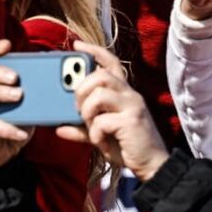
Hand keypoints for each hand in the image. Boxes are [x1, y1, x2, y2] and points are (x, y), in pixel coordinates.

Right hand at [0, 39, 33, 171]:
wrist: (3, 150)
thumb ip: (39, 88)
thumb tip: (63, 75)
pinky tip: (21, 132)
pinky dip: (6, 128)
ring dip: (0, 93)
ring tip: (18, 96)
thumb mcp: (31, 102)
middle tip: (15, 76)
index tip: (7, 45)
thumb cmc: (18, 119)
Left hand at [56, 42, 168, 181]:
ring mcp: (132, 106)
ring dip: (87, 111)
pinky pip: (102, 121)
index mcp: (124, 93)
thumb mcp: (101, 136)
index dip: (94, 51)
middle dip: (81, 89)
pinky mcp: (131, 121)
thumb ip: (81, 130)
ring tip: (90, 126)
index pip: (111, 62)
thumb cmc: (127, 147)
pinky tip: (101, 142)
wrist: (152, 165)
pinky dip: (95, 134)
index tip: (76, 46)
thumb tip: (59, 128)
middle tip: (77, 109)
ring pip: (99, 93)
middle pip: (101, 75)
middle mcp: (130, 94)